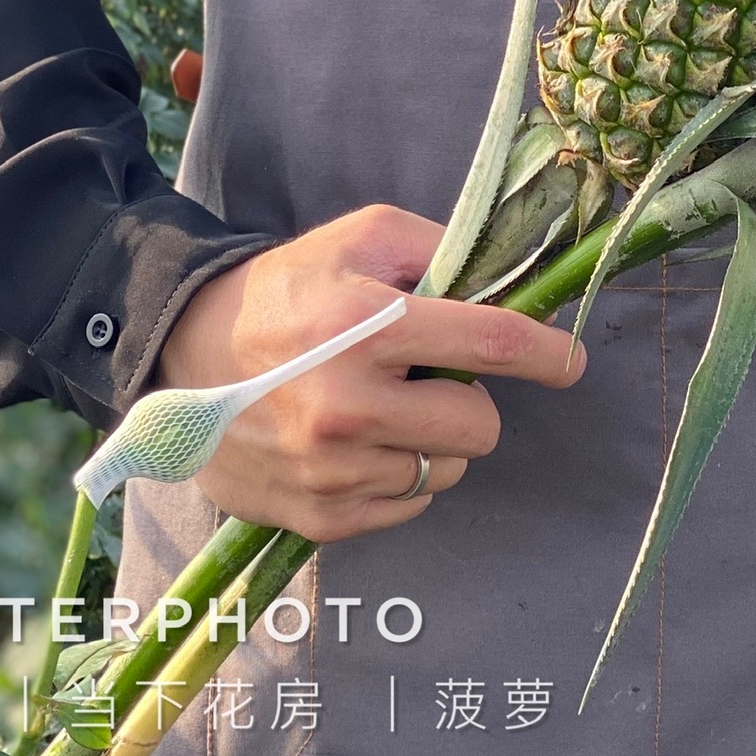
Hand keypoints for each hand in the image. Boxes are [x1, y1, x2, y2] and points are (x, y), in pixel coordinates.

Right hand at [157, 205, 583, 540]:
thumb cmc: (288, 288)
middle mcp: (349, 406)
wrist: (184, 351)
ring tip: (381, 409)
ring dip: (431, 442)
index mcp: (367, 327)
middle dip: (470, 401)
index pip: (493, 345)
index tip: (571, 362)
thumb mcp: (362, 238)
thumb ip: (441, 251)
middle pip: (480, 427)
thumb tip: (513, 284)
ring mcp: (332, 470)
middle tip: (427, 379)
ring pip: (446, 471)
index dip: (549, 355)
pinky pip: (408, 506)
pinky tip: (358, 444)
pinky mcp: (319, 517)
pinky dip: (399, 477)